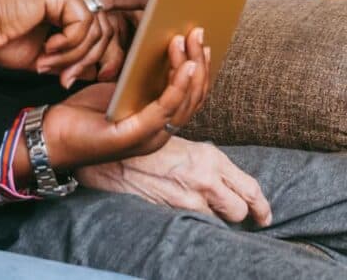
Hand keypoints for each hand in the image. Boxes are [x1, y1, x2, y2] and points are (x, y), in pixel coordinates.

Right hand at [0, 0, 147, 84]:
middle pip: (108, 25)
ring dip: (75, 55)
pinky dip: (67, 45)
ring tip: (51, 65)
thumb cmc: (0, 39)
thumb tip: (97, 68)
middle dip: (97, 57)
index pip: (107, 0)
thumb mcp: (46, 54)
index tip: (153, 1)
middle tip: (71, 77)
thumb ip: (72, 54)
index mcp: (64, 3)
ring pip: (97, 29)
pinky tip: (47, 51)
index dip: (130, 0)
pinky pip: (83, 24)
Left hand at [43, 27, 210, 167]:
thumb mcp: (115, 90)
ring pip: (185, 102)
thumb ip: (137, 78)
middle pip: (194, 97)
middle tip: (198, 32)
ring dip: (192, 69)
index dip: (199, 67)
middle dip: (199, 62)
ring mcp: (151, 137)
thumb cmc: (82, 113)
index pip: (190, 96)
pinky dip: (178, 87)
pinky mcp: (136, 137)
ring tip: (189, 40)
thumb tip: (154, 46)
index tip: (199, 39)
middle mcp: (160, 133)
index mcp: (157, 122)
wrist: (52, 137)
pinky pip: (165, 109)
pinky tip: (184, 66)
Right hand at [76, 136, 271, 225]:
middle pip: (241, 209)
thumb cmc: (139, 144)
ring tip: (200, 211)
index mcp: (209, 156)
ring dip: (214, 219)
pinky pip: (196, 226)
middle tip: (230, 215)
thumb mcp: (177, 143)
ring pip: (219, 221)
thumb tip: (219, 179)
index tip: (262, 215)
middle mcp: (206, 177)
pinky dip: (194, 223)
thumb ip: (202, 161)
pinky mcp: (174, 212)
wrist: (107, 156)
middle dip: (238, 215)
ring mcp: (190, 198)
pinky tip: (182, 213)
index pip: (250, 188)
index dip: (261, 206)